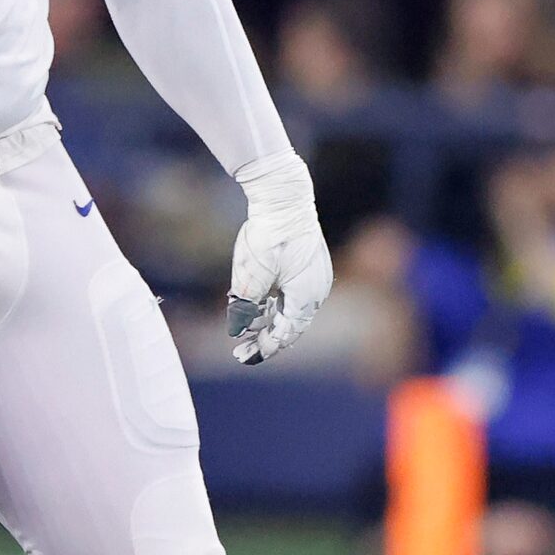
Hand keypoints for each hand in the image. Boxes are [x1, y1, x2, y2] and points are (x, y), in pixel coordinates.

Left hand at [227, 153, 332, 363]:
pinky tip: (263, 303)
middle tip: (243, 352)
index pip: (284, 334)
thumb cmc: (269, 234)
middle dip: (267, 339)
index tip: (242, 356)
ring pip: (294, 311)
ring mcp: (318, 278)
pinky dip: (280, 305)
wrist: (286, 197)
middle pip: (292, 327)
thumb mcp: (250, 275)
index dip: (263, 347)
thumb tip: (237, 332)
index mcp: (305, 297)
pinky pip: (297, 295)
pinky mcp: (313, 266)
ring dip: (272, 321)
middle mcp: (317, 291)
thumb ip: (245, 307)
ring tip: (250, 326)